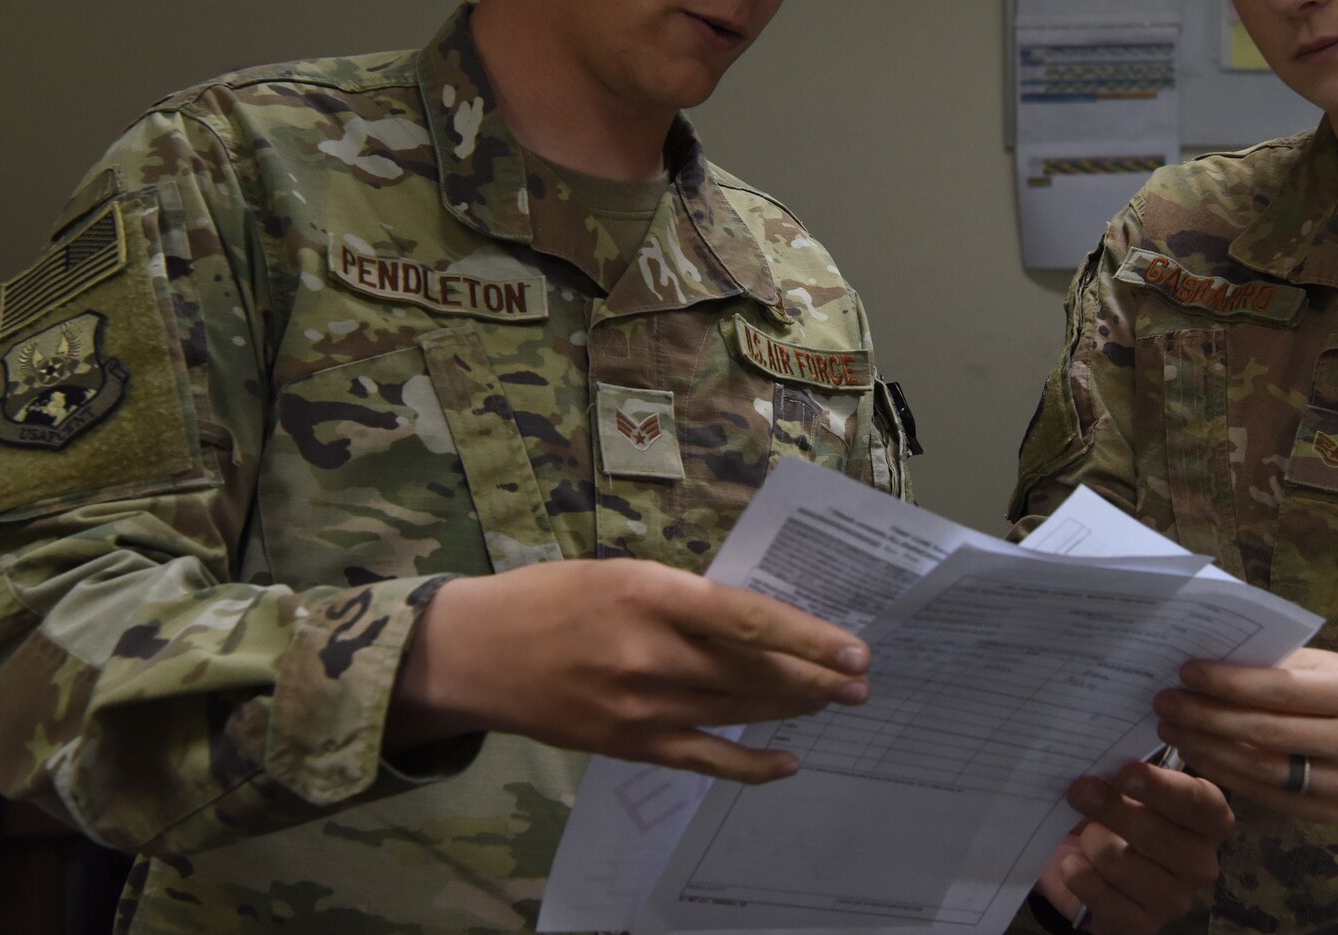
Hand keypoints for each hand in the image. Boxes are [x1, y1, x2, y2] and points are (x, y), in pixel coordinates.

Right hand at [387, 559, 869, 782]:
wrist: (477, 654)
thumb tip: (750, 622)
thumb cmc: (549, 599)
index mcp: (652, 595)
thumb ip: (683, 598)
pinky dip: (751, 765)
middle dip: (816, 679)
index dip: (809, 639)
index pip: (750, 620)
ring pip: (740, 711)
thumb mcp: (621, 573)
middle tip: (861, 681)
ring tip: (837, 704)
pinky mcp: (630, 745)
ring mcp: (642, 707)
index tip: (854, 650)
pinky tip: (788, 762)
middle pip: (755, 671)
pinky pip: (705, 760)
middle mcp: (653, 653)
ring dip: (794, 710)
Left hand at [1033, 760, 1231, 934]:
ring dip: (1092, 842)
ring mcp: (1175, 899)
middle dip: (1112, 809)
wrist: (1094, 860)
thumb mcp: (1129, 784)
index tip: (1125, 773)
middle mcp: (1201, 862)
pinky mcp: (1142, 925)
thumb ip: (1128, 771)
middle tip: (1080, 790)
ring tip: (1086, 835)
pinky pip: (1100, 895)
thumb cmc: (1121, 809)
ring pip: (1121, 863)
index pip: (1196, 803)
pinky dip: (1077, 873)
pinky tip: (1074, 862)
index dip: (1160, 787)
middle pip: (1157, 835)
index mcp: (1210, 818)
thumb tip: (1104, 758)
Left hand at [1153, 648, 1337, 824]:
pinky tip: (1197, 754)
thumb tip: (1204, 667)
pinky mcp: (1330, 814)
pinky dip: (1225, 774)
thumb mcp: (1322, 664)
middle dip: (1206, 717)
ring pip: (1262, 769)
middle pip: (1266, 732)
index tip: (1186, 673)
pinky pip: (1266, 796)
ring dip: (1207, 748)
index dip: (1229, 683)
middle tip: (1166, 703)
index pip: (1282, 690)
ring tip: (1172, 729)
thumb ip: (1273, 666)